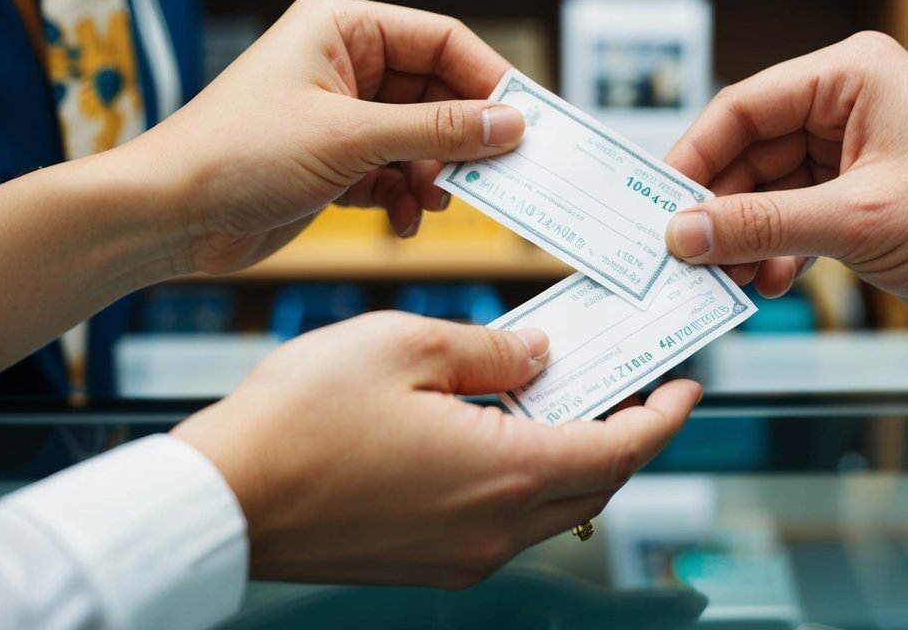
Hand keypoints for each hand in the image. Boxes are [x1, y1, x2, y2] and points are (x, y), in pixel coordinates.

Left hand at [122, 0, 522, 274]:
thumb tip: (508, 124)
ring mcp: (341, 114)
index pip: (443, 41)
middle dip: (461, 139)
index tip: (524, 122)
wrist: (170, 216)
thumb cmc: (234, 153)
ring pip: (421, 138)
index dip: (489, 81)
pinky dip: (405, 197)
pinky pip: (396, 172)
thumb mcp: (351, 138)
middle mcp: (344, 64)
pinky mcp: (335, 160)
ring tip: (432, 202)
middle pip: (437, 92)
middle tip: (494, 173)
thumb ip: (438, 130)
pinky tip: (401, 221)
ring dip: (433, 175)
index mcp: (343, 28)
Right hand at [172, 312, 700, 586]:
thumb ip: (489, 349)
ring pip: (552, 506)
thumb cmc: (299, 420)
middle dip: (626, 434)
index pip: (619, 450)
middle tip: (633, 385)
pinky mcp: (428, 561)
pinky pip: (506, 520)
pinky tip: (502, 431)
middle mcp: (493, 529)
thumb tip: (538, 354)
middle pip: (595, 484)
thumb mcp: (405, 346)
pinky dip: (527, 476)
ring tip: (566, 396)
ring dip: (575, 455)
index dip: (662, 417)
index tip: (685, 387)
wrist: (222, 499)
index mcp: (503, 473)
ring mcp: (459, 555)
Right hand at [663, 31, 907, 331]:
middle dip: (718, 207)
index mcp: (849, 78)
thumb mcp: (858, 220)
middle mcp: (845, 106)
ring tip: (725, 278)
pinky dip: (775, 250)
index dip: (695, 157)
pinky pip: (792, 217)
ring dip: (744, 236)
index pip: (743, 107)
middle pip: (748, 151)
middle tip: (684, 254)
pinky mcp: (857, 197)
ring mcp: (850, 153)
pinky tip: (768, 282)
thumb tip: (684, 232)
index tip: (659, 204)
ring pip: (766, 190)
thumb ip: (762, 224)